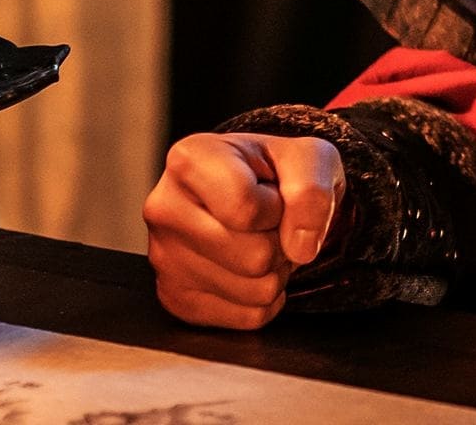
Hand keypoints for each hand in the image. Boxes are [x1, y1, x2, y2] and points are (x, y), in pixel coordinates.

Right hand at [142, 132, 342, 329]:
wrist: (259, 192)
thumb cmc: (276, 171)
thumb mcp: (309, 158)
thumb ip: (312, 190)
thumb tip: (300, 247)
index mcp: (190, 160)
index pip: (247, 210)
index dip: (279, 208)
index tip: (272, 194)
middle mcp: (163, 208)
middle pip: (254, 256)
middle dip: (281, 242)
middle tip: (270, 222)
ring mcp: (163, 258)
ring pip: (254, 291)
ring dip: (275, 271)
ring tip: (260, 240)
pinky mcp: (174, 297)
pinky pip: (246, 317)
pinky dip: (263, 298)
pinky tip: (248, 266)